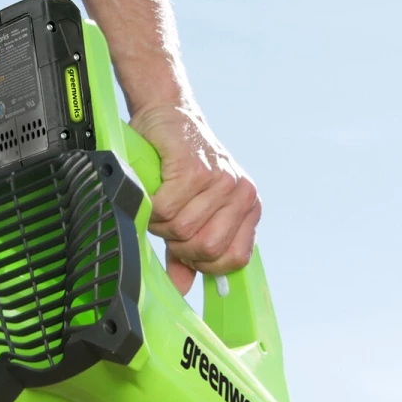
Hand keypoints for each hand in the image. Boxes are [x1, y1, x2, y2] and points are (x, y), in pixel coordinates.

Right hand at [129, 104, 259, 295]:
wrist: (167, 112)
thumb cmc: (179, 164)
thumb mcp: (192, 211)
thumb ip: (189, 253)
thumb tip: (183, 289)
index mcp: (248, 207)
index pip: (234, 259)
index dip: (205, 263)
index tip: (188, 248)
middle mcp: (241, 193)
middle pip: (206, 248)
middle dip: (179, 242)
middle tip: (169, 220)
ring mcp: (221, 180)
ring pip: (183, 229)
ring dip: (161, 220)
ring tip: (161, 198)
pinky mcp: (196, 168)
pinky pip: (167, 209)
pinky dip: (153, 204)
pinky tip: (155, 186)